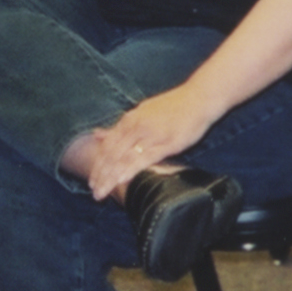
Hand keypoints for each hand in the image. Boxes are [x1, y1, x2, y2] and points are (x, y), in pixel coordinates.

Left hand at [85, 86, 218, 202]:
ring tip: (103, 192)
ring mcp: (152, 135)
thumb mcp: (142, 111)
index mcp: (130, 119)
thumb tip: (97, 135)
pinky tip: (123, 179)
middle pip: (113, 154)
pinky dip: (132, 169)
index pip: (107, 146)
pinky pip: (145, 158)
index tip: (91, 181)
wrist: (200, 97)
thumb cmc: (174, 106)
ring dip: (111, 177)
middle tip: (95, 193)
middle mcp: (138, 127)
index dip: (97, 165)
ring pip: (125, 158)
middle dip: (101, 175)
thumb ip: (120, 126)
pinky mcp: (168, 142)